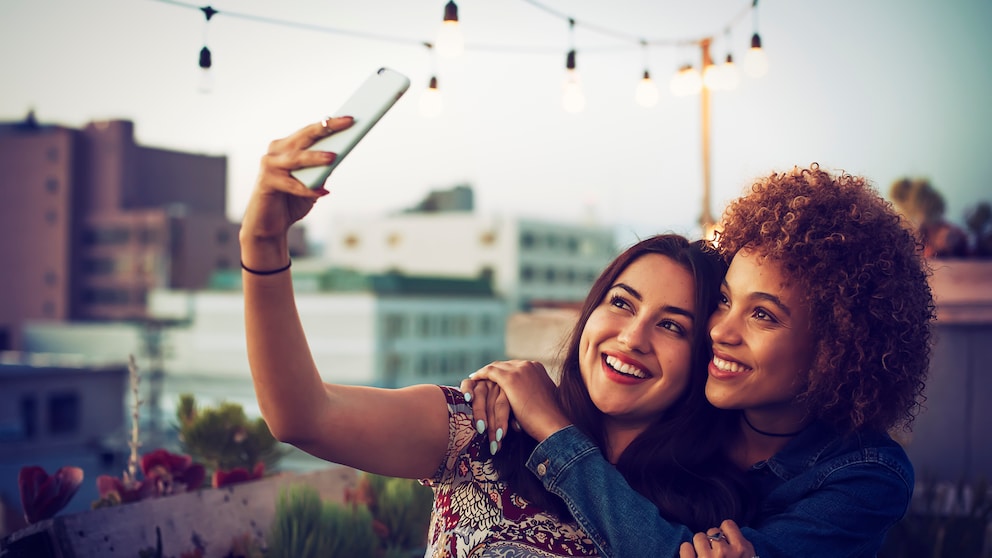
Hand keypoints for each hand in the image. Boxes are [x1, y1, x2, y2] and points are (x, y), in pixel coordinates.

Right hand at [240, 117, 353, 242]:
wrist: (269, 225)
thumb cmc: (292, 202)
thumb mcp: (313, 183)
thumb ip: (322, 169)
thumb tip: (340, 154)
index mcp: (287, 146)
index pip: (311, 131)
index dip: (330, 123)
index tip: (350, 118)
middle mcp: (277, 151)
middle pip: (304, 136)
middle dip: (327, 128)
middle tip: (348, 122)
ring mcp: (269, 164)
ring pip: (297, 158)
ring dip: (315, 157)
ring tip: (333, 157)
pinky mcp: (266, 181)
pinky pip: (291, 184)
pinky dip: (306, 189)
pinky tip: (321, 193)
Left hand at [460, 360, 570, 451]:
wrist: (553, 424)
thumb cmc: (549, 419)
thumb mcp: (542, 399)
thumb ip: (534, 393)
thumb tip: (528, 398)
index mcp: (538, 368)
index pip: (515, 366)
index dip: (503, 372)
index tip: (495, 378)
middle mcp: (529, 365)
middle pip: (505, 365)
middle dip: (493, 372)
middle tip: (481, 377)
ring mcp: (520, 370)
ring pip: (497, 368)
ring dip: (485, 374)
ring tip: (475, 379)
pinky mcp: (511, 378)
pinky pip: (490, 372)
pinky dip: (481, 374)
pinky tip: (473, 379)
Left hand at [678, 520, 755, 557]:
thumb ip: (741, 545)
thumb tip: (729, 530)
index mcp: (742, 550)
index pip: (728, 525)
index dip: (725, 533)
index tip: (725, 541)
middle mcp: (724, 553)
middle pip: (712, 531)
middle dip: (712, 541)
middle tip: (715, 554)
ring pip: (698, 537)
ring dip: (700, 546)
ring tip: (705, 557)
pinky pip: (685, 547)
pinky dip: (687, 552)